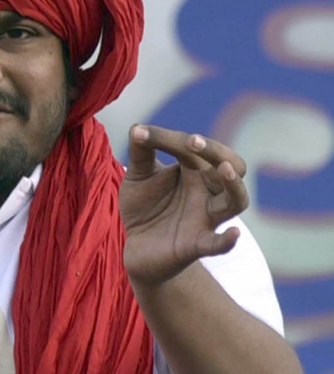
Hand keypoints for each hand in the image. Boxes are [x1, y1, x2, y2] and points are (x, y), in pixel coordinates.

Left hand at [120, 125, 248, 286]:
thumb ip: (140, 153)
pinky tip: (233, 234)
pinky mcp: (196, 244)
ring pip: (235, 201)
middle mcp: (207, 192)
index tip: (142, 134)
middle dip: (216, 151)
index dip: (170, 138)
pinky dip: (227, 240)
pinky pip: (218, 244)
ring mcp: (205, 218)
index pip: (194, 148)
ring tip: (225, 169)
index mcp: (195, 170)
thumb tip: (137, 128)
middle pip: (231, 167)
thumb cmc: (145, 205)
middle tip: (193, 142)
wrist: (137, 245)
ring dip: (234, 185)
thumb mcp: (138, 175)